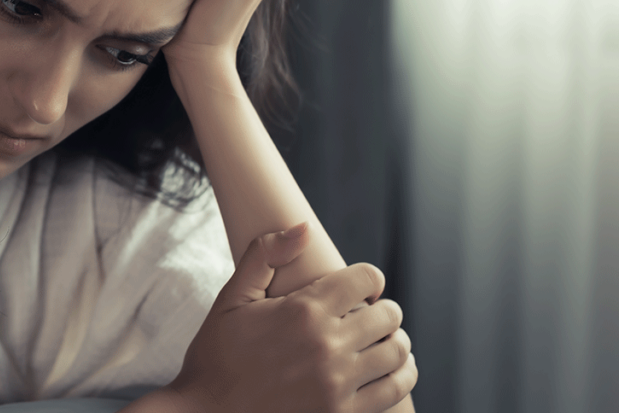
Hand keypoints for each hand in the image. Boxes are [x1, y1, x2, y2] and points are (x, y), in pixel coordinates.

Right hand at [166, 226, 416, 412]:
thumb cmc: (217, 355)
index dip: (369, 278)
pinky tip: (391, 370)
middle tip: (372, 313)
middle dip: (383, 308)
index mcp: (304, 310)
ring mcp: (338, 383)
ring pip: (397, 352)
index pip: (365, 279)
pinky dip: (401, 376)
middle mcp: (327, 344)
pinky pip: (393, 390)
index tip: (363, 286)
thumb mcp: (232, 298)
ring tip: (385, 340)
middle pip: (388, 315)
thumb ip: (266, 255)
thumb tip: (304, 227)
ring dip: (396, 341)